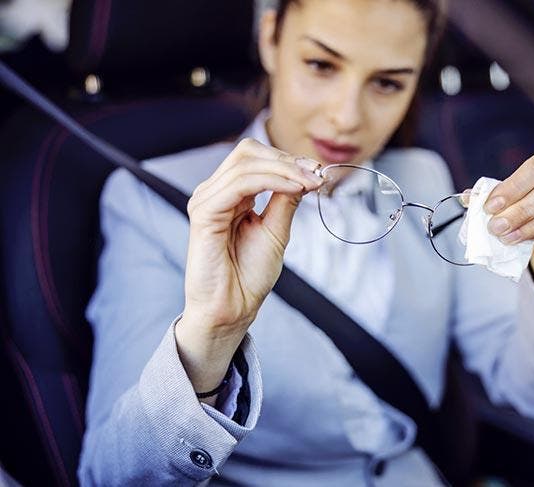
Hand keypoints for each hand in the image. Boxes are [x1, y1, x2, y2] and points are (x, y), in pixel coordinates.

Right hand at [175, 138, 322, 397]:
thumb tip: (305, 172)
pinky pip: (240, 184)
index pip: (255, 158)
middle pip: (248, 152)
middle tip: (316, 175)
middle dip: (287, 160)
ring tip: (310, 182)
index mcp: (229, 195)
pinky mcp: (204, 213)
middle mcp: (214, 193)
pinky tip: (294, 188)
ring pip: (246, 163)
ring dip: (285, 169)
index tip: (319, 172)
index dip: (288, 159)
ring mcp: (206, 201)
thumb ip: (285, 199)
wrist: (233, 309)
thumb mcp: (277, 230)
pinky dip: (271, 180)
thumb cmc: (249, 275)